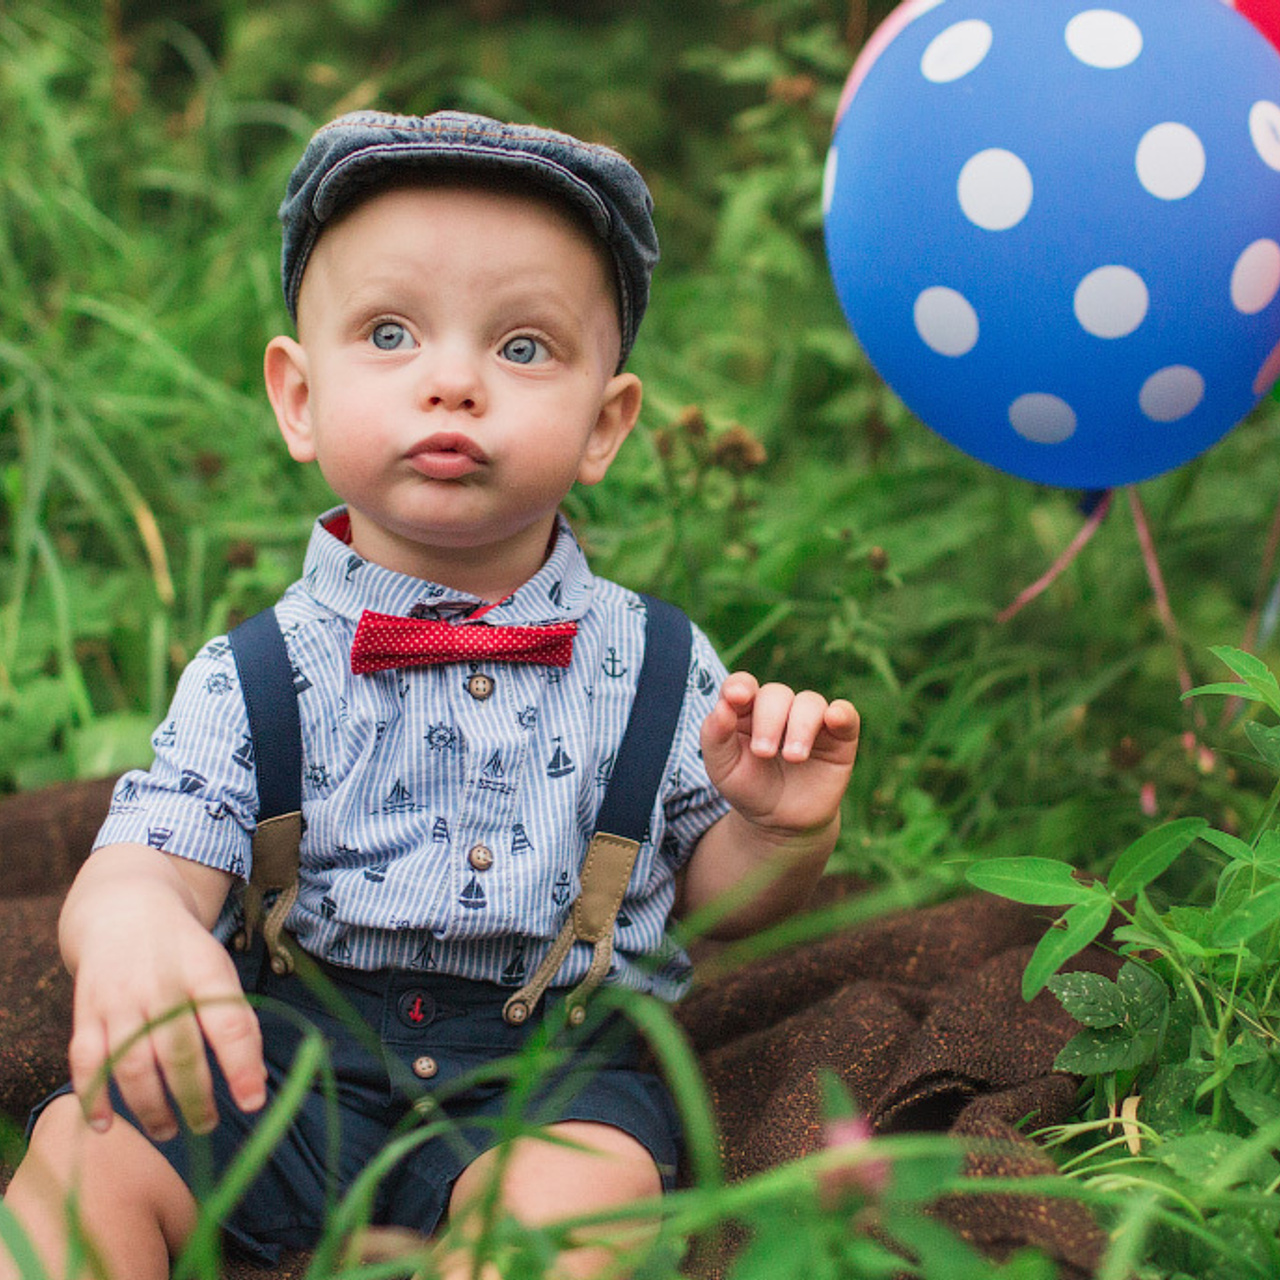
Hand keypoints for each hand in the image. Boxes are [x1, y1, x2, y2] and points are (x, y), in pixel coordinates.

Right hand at [63, 851, 265, 1141]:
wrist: (125, 911)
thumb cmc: (184, 955)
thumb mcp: (219, 973)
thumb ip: (237, 1023)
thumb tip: (256, 1084)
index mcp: (204, 970)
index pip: (227, 1023)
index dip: (242, 1065)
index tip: (253, 1103)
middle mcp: (159, 984)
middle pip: (178, 1051)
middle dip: (195, 1097)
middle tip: (208, 1125)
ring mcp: (118, 999)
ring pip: (131, 1063)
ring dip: (150, 1107)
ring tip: (168, 1131)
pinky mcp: (85, 1013)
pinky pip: (84, 1061)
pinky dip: (92, 1097)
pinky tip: (105, 1125)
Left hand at [700, 673, 859, 839]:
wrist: (782, 822)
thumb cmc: (748, 789)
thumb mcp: (722, 769)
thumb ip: (715, 737)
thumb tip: (722, 706)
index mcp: (746, 711)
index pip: (742, 685)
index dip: (740, 686)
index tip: (737, 698)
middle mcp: (779, 709)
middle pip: (776, 693)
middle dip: (769, 720)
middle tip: (763, 753)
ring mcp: (810, 720)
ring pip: (809, 702)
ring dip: (800, 726)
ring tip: (793, 758)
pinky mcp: (839, 736)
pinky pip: (845, 714)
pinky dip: (841, 713)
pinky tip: (834, 718)